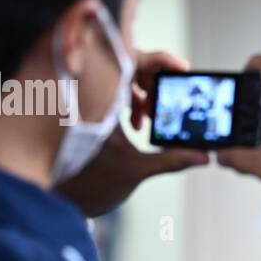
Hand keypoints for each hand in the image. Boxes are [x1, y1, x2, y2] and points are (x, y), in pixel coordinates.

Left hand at [55, 50, 208, 216]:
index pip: (131, 61)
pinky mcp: (84, 109)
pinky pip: (110, 90)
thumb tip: (201, 155)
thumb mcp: (136, 170)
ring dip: (142, 92)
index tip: (180, 67)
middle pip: (128, 64)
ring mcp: (85, 100)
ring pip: (120, 77)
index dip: (159, 59)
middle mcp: (90, 94)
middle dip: (153, 79)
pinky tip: (136, 122)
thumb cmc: (86, 184)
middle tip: (168, 95)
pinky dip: (128, 101)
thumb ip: (171, 159)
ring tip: (148, 116)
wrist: (60, 200)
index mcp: (100, 101)